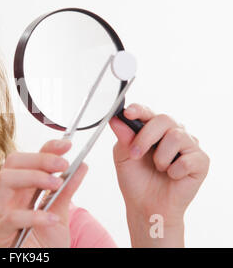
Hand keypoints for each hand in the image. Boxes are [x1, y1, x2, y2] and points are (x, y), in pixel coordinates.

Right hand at [0, 139, 87, 247]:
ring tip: (56, 184)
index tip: (67, 145)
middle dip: (39, 159)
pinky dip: (34, 215)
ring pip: (4, 180)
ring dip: (33, 177)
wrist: (39, 267)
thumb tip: (81, 165)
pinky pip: (11, 217)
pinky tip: (51, 218)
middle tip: (63, 164)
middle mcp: (2, 196)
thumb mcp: (59, 213)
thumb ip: (66, 190)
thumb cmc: (43, 243)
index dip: (45, 148)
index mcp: (16, 189)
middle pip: (11, 163)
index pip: (25, 159)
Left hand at [109, 103, 209, 241]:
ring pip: (176, 136)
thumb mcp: (123, 157)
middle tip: (135, 154)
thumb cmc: (137, 180)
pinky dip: (174, 171)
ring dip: (160, 157)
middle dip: (146, 137)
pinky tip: (172, 177)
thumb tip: (116, 119)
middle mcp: (173, 133)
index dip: (139, 110)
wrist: (147, 206)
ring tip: (159, 169)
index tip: (128, 113)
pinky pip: (187, 159)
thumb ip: (123, 137)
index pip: (147, 112)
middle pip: (164, 119)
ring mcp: (189, 146)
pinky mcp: (201, 161)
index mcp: (153, 129)